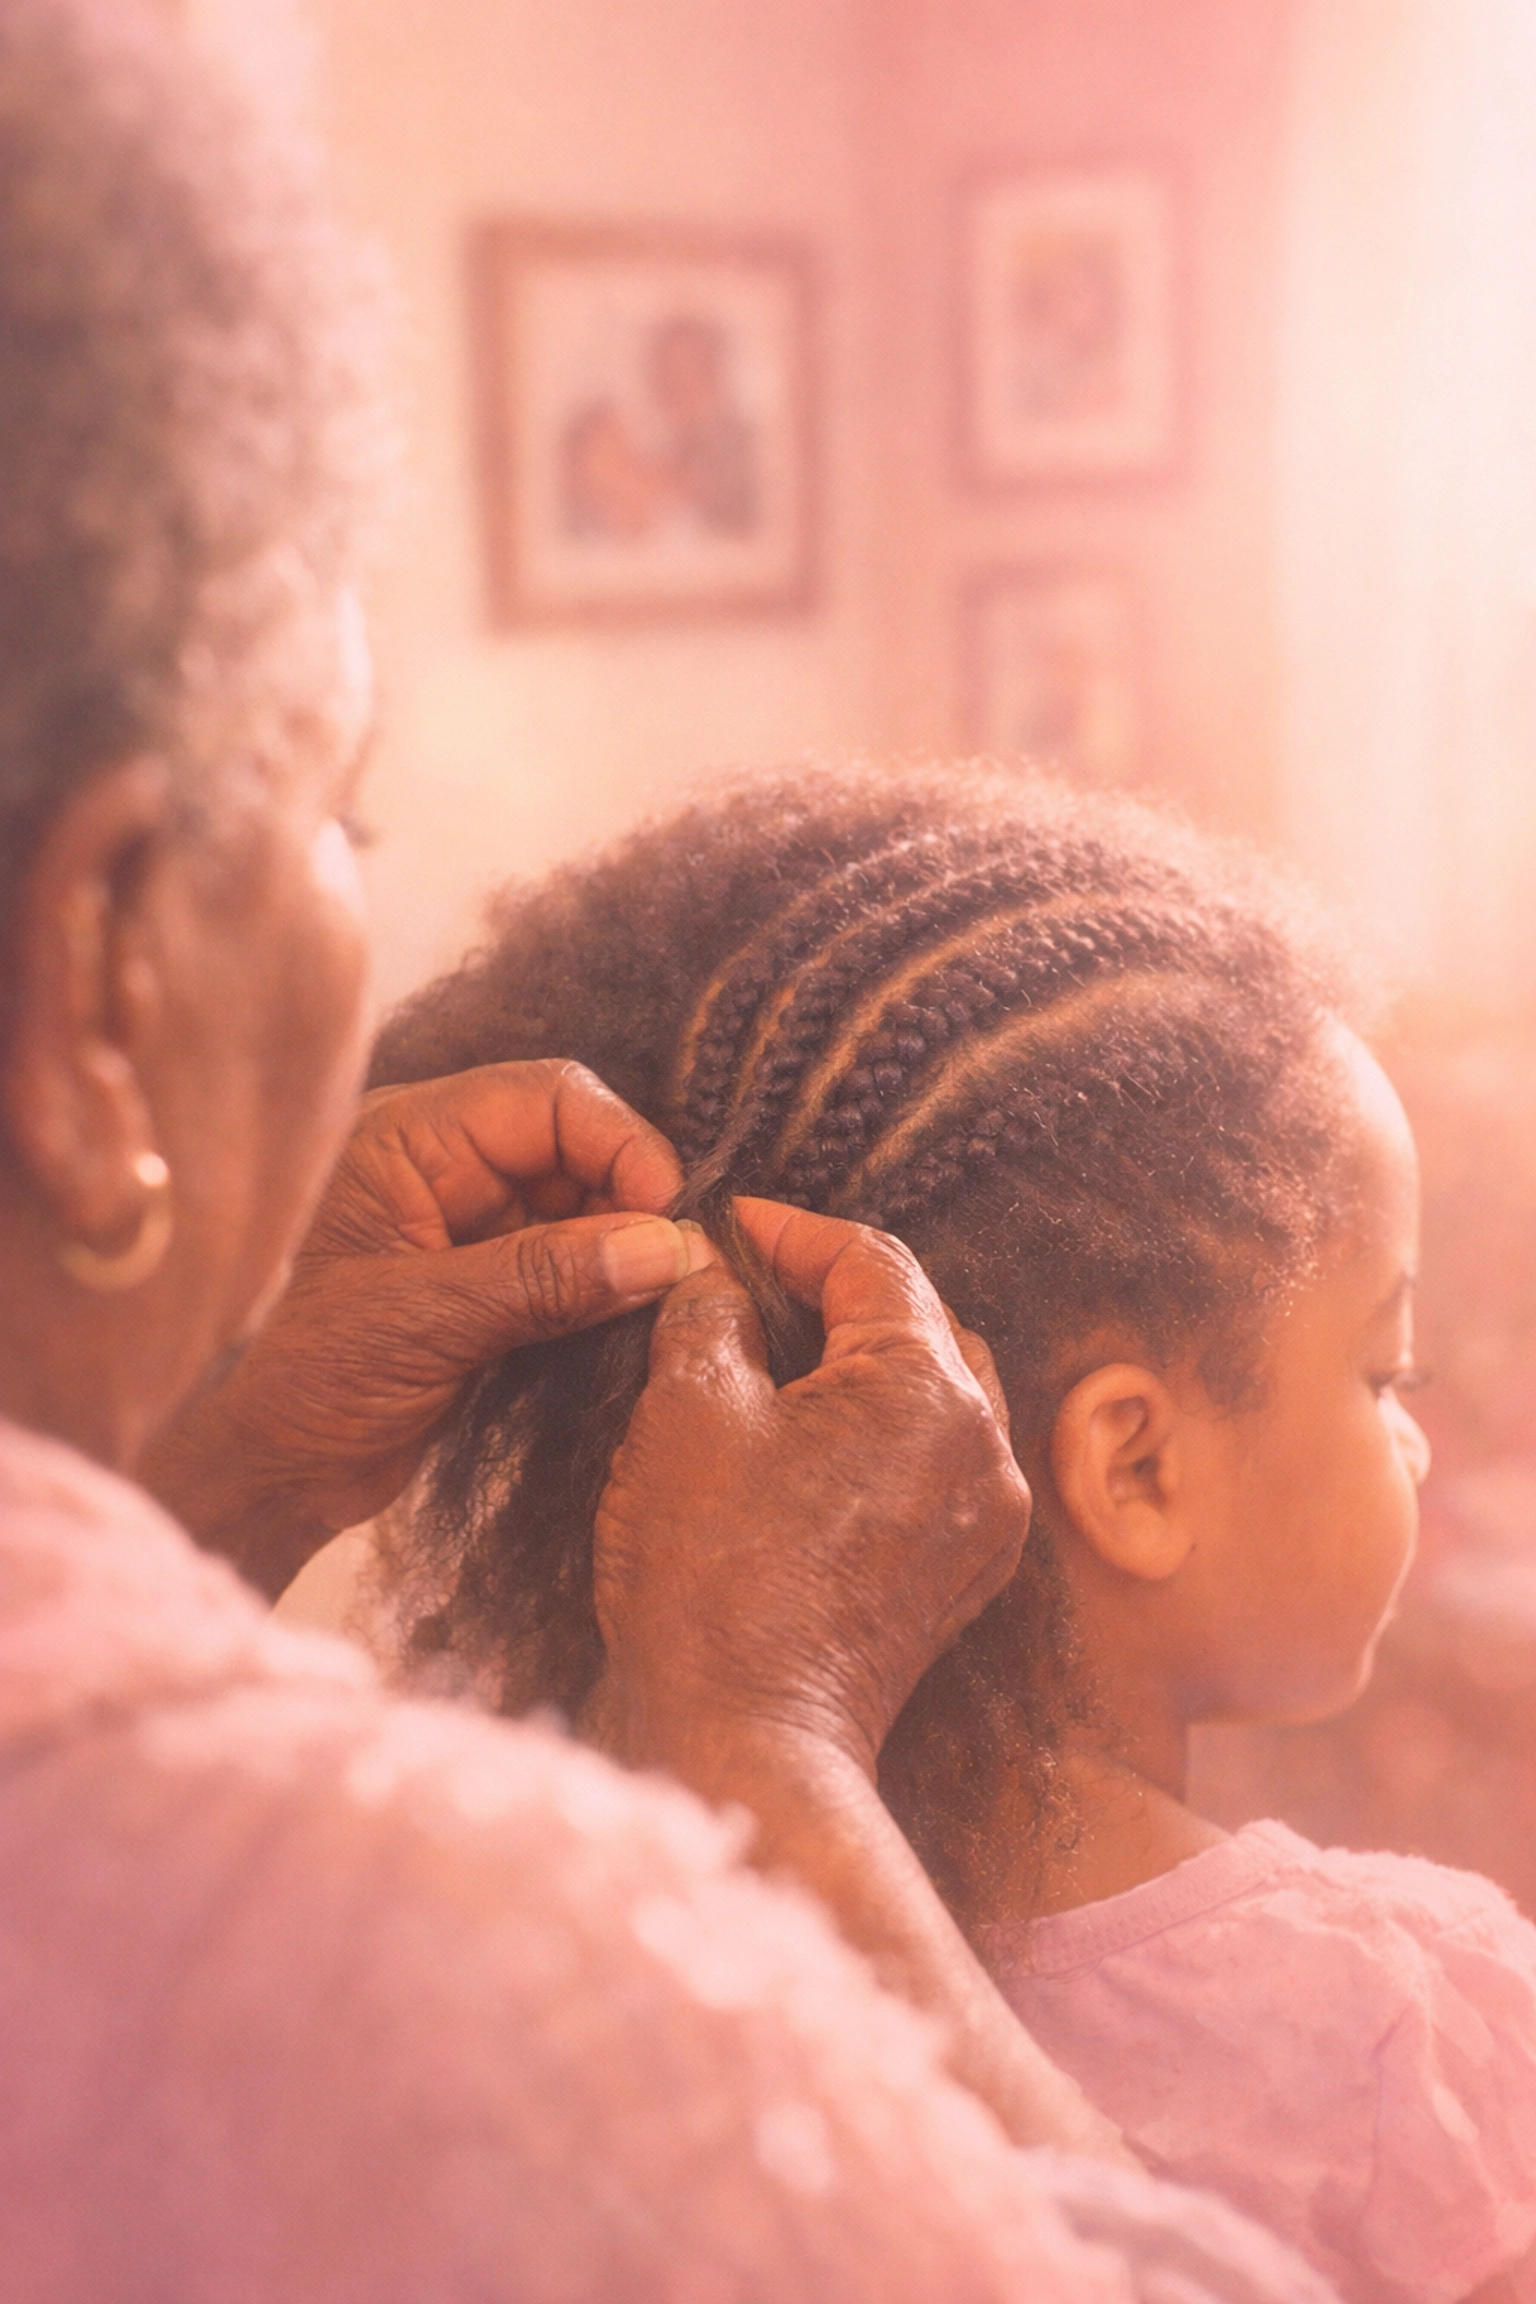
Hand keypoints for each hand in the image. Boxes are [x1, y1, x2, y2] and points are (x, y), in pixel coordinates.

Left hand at [143, 1060, 699, 1593]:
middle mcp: (447, 1167)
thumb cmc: (306, 1384)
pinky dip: (613, 1289)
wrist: (271, 1476)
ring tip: (667, 1300)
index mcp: (408, 1138)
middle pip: (579, 1147)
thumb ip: (545, 1278)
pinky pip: (578, 1265)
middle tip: (685, 1269)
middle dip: (635, 1200)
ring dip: (632, 1249)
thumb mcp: (425, 1322)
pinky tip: (637, 1321)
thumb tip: (667, 1248)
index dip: (621, 1144)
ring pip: (588, 1208)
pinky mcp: (496, 1287)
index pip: (548, 1098)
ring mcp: (474, 1227)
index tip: (670, 1214)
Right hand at [588, 1198, 1030, 1781]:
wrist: (746, 1738)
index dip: (794, 1231)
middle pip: (921, 1320)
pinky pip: (940, 1460)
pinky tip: (819, 1436)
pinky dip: (888, 1428)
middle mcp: (984, 1445)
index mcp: (927, 1388)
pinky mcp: (966, 1571)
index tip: (733, 1226)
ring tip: (786, 1352)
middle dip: (839, 1290)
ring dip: (870, 1358)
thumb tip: (716, 1273)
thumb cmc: (710, 1575)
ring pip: (939, 1390)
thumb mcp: (688, 1411)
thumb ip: (709, 1315)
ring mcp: (986, 1515)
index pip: (874, 1261)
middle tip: (755, 1281)